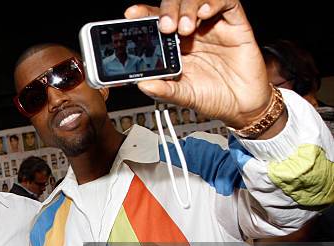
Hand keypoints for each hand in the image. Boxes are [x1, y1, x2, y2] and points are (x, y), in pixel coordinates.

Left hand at [126, 0, 282, 130]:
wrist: (242, 107)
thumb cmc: (213, 97)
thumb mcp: (184, 96)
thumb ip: (164, 90)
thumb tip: (142, 84)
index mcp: (175, 46)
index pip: (157, 21)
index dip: (145, 13)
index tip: (132, 14)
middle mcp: (193, 32)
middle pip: (176, 5)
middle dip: (167, 10)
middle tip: (164, 26)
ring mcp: (213, 26)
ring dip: (187, 7)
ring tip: (184, 27)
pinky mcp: (236, 25)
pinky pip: (227, 3)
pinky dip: (214, 2)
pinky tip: (205, 13)